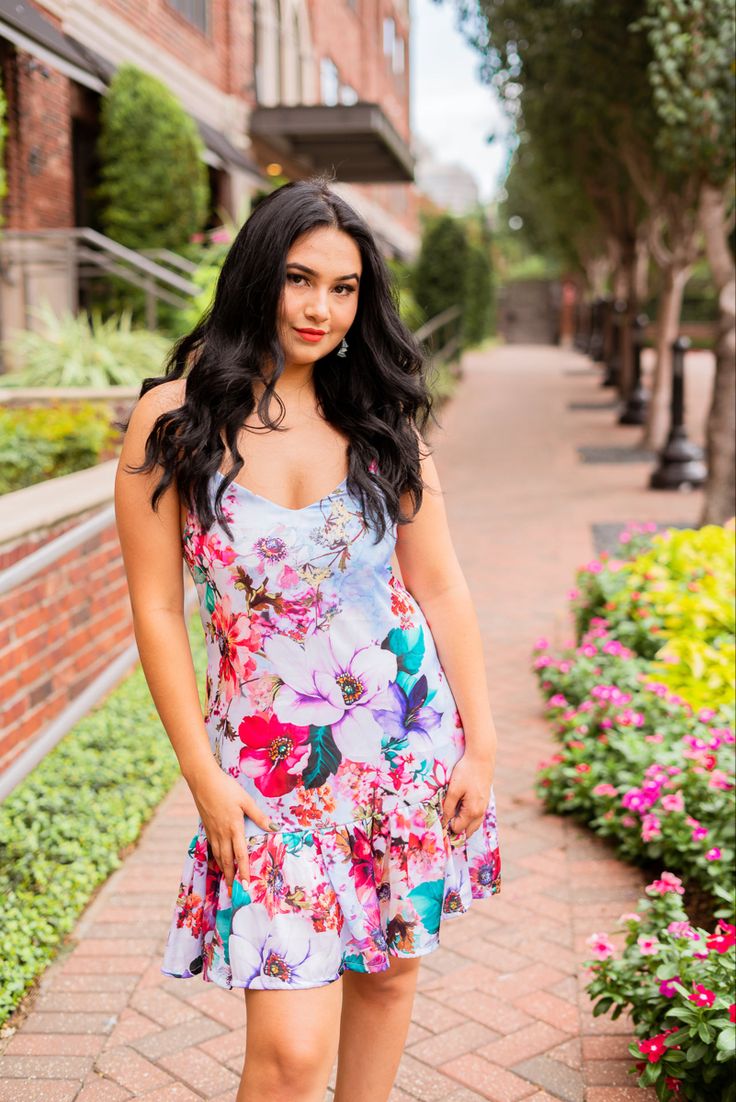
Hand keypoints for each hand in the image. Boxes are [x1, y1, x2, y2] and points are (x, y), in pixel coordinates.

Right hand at [188, 765, 274, 890]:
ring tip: (227, 882)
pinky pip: (212, 848)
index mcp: (234, 828)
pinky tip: (217, 863)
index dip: (243, 871)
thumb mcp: (245, 800)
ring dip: (223, 870)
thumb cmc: (226, 788)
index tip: (246, 886)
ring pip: (218, 856)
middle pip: (227, 861)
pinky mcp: (207, 828)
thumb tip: (273, 828)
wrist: (203, 781)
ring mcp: (213, 832)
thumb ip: (259, 816)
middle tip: (234, 893)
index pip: (240, 855)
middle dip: (231, 878)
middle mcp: (222, 834)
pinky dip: (215, 858)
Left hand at [440, 754, 493, 840]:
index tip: (438, 821)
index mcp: (472, 812)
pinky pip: (477, 817)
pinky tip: (461, 811)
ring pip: (474, 825)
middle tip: (444, 824)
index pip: (458, 829)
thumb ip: (448, 807)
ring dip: (464, 825)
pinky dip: (469, 819)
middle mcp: (481, 813)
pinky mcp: (485, 801)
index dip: (447, 827)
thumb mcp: (454, 790)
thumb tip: (444, 822)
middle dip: (456, 830)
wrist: (481, 758)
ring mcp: (485, 807)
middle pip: (468, 831)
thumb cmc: (466, 772)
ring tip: (451, 820)